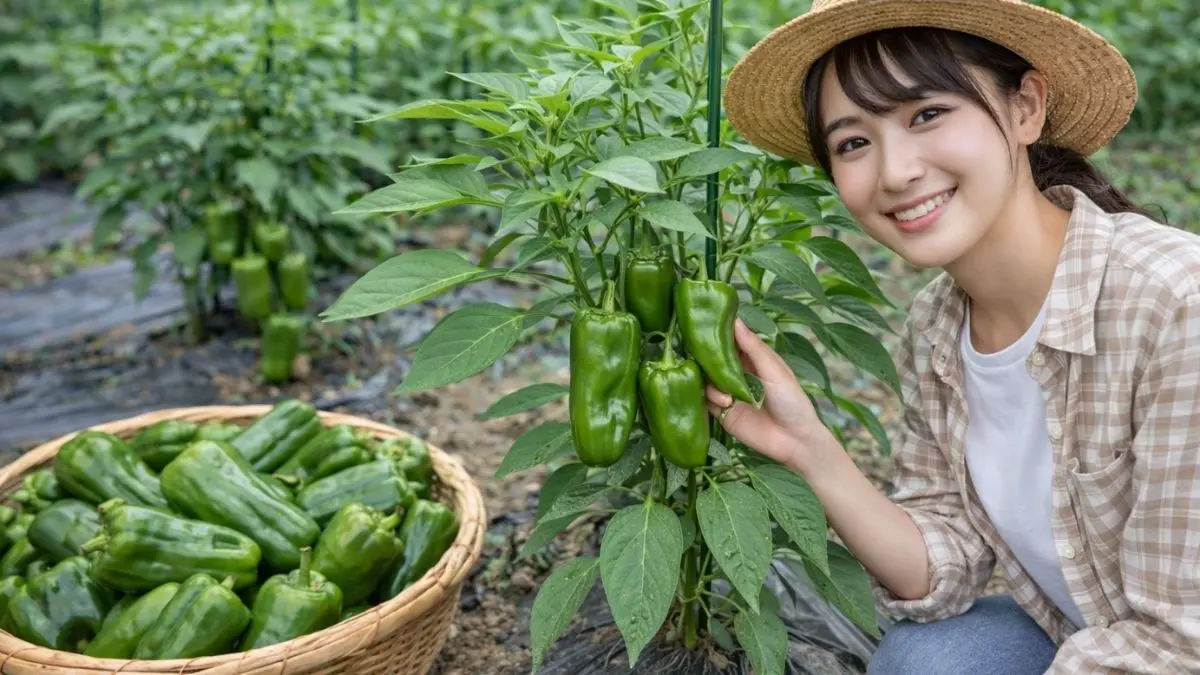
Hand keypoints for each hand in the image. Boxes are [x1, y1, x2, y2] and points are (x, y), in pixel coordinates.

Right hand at [706, 319, 830, 473]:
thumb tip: (735, 322)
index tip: (706, 323)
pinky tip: (725, 403)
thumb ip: (754, 348)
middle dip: (707, 358)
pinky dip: (710, 398)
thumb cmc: (793, 401)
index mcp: (753, 359)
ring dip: (712, 383)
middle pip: (713, 359)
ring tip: (727, 396)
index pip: (731, 340)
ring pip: (706, 379)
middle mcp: (737, 374)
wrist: (794, 441)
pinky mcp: (722, 412)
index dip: (719, 332)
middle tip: (704, 356)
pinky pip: (706, 400)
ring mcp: (728, 392)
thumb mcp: (775, 371)